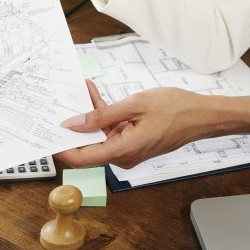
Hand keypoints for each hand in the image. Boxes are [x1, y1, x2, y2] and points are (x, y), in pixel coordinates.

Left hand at [55, 80, 208, 168]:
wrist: (202, 116)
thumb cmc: (175, 109)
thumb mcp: (134, 105)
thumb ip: (101, 116)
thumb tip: (73, 124)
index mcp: (123, 150)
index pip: (82, 158)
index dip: (61, 149)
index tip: (48, 134)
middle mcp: (123, 156)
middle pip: (88, 146)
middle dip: (73, 124)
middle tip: (61, 102)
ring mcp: (129, 150)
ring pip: (99, 136)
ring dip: (89, 116)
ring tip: (81, 91)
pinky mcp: (133, 143)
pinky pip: (111, 131)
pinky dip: (103, 116)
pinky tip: (95, 95)